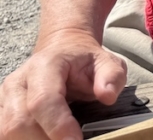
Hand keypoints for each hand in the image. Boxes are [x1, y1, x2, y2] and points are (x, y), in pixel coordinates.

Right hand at [0, 31, 125, 139]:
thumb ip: (111, 76)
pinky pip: (4, 135)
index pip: (43, 100)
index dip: (58, 125)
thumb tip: (107, 96)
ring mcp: (5, 97)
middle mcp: (18, 82)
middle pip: (19, 123)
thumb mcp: (107, 62)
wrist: (63, 52)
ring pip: (7, 132)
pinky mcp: (2, 111)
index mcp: (45, 66)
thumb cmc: (85, 61)